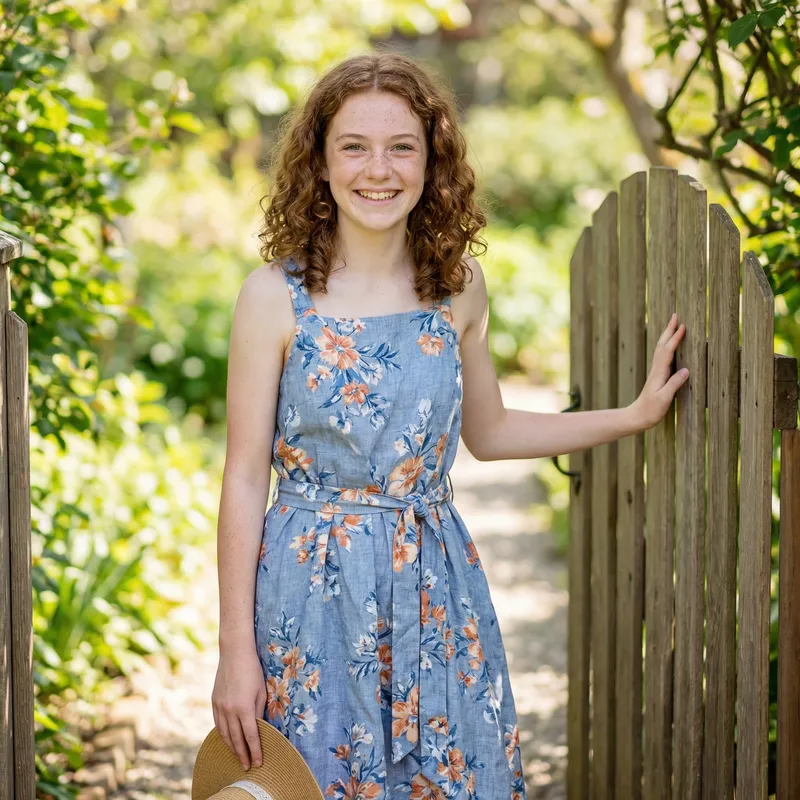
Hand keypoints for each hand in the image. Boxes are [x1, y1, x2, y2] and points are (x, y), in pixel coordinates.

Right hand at [212, 645, 266, 769]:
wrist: (234, 653)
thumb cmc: (253, 670)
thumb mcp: (261, 691)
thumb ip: (259, 712)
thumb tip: (258, 728)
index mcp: (244, 708)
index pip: (250, 736)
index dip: (254, 751)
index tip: (258, 762)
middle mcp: (229, 710)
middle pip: (236, 739)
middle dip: (242, 754)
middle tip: (246, 766)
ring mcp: (219, 706)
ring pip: (224, 734)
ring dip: (231, 747)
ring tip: (238, 756)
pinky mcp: (214, 702)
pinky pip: (217, 723)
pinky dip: (222, 734)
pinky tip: (227, 739)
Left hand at [629, 312, 689, 431]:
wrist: (637, 417)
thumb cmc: (650, 410)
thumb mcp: (664, 399)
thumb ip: (674, 384)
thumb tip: (686, 369)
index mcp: (659, 373)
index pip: (667, 351)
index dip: (675, 338)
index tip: (682, 325)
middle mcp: (656, 370)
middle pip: (662, 345)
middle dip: (669, 330)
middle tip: (675, 315)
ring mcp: (656, 372)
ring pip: (661, 349)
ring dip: (667, 335)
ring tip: (673, 325)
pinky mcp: (657, 377)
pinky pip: (662, 356)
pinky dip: (667, 346)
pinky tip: (670, 346)